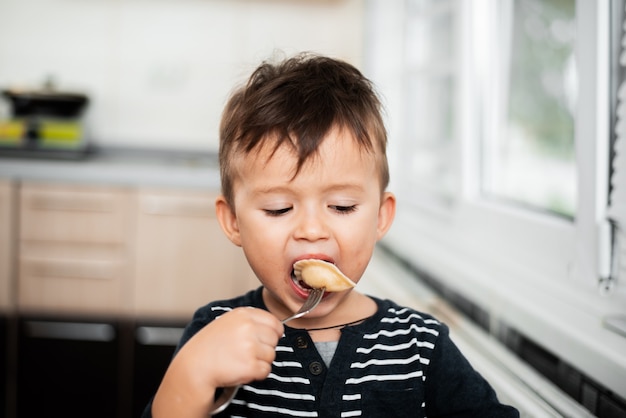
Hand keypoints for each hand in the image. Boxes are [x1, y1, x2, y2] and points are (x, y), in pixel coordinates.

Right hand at [152, 307, 282, 416]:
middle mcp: (248, 327)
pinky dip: (256, 374)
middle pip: (275, 339)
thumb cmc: (209, 347)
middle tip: (247, 353)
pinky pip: (266, 370)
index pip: (274, 322)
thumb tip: (276, 328)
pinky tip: (241, 370)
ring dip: (260, 361)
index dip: (273, 333)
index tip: (265, 340)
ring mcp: (249, 346)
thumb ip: (250, 321)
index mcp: (243, 314)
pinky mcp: (250, 365)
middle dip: (265, 348)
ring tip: (241, 361)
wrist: (194, 368)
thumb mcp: (227, 323)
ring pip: (272, 356)